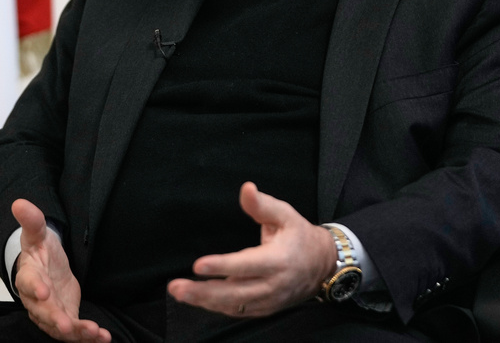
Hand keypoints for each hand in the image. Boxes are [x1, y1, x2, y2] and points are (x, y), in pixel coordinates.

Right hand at [11, 200, 110, 341]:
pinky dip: (88, 337)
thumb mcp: (38, 234)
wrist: (46, 267)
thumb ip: (32, 221)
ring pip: (60, 327)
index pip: (28, 283)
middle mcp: (36, 300)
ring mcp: (50, 312)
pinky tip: (103, 338)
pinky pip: (75, 332)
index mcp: (28, 276)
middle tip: (67, 326)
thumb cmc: (40, 252)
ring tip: (94, 333)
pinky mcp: (65, 319)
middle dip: (55, 320)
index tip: (44, 292)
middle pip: (43, 313)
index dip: (35, 289)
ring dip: (77, 333)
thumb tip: (20, 203)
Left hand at [167, 182, 336, 317]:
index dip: (222, 267)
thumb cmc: (299, 235)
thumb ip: (262, 204)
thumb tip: (246, 188)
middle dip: (203, 292)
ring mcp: (269, 300)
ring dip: (204, 301)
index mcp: (279, 260)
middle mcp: (273, 285)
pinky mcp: (264, 309)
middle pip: (235, 294)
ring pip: (233, 306)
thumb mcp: (285, 214)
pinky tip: (196, 299)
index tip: (198, 265)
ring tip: (178, 293)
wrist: (323, 265)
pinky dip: (216, 307)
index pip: (246, 265)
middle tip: (176, 287)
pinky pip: (237, 311)